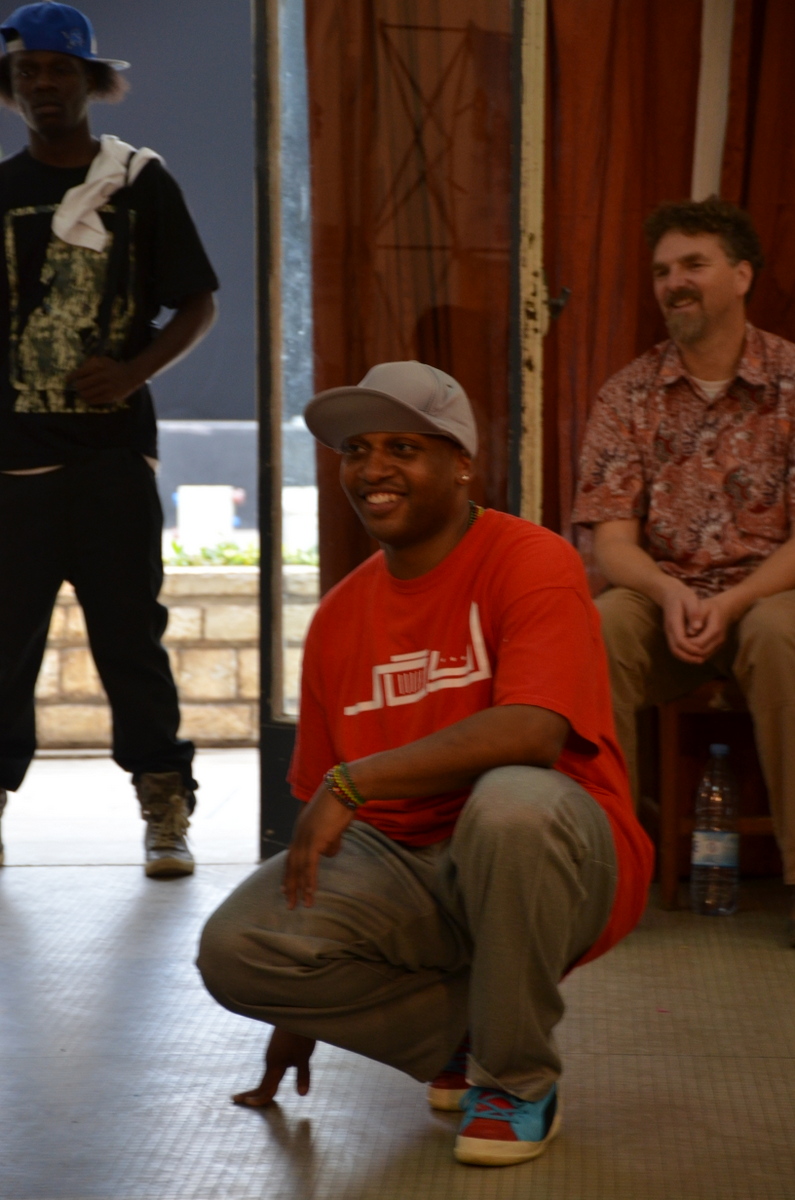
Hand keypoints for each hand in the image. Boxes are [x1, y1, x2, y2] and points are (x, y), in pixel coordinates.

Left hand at [66, 356, 140, 406]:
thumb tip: (77, 372)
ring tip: (82, 393)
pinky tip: (88, 399)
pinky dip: (89, 400)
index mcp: (100, 367)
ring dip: (82, 394)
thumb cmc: (114, 367)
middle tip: (78, 387)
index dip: (72, 377)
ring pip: (87, 394)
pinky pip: (95, 401)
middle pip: (82, 385)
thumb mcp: (103, 360)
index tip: (66, 380)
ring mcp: (108, 388)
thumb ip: (91, 363)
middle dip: (77, 387)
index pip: (81, 372)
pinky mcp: (111, 397)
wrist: (132, 375)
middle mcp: (104, 377)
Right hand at [232, 1028, 315, 1106]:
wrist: (295, 1012)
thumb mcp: (304, 1056)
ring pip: (266, 1075)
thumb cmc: (300, 1034)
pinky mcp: (276, 1048)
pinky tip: (269, 1079)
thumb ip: (302, 1075)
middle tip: (234, 1099)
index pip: (266, 1088)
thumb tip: (302, 1095)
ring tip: (249, 1095)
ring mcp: (272, 1053)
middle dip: (250, 1093)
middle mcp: (270, 1060)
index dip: (258, 1099)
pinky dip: (266, 1078)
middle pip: (261, 1082)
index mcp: (275, 1065)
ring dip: (259, 1086)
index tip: (246, 1104)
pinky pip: (269, 1067)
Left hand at [282, 784, 353, 908]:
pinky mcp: (315, 840)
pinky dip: (309, 881)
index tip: (284, 886)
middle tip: (288, 902)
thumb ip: (330, 840)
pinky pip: (310, 866)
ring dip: (298, 888)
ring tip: (297, 904)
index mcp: (302, 829)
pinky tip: (310, 893)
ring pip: (298, 869)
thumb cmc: (342, 803)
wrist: (344, 789)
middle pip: (291, 864)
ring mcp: (306, 838)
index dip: (289, 871)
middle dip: (289, 884)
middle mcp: (300, 834)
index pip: (292, 855)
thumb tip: (330, 853)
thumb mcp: (333, 825)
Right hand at [660, 583, 708, 662]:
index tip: (702, 651)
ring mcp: (668, 632)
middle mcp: (669, 629)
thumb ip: (694, 613)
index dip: (691, 648)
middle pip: (675, 649)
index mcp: (674, 622)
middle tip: (701, 660)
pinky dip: (684, 653)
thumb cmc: (682, 595)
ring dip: (686, 657)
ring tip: (699, 659)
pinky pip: (675, 647)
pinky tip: (695, 654)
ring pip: (674, 650)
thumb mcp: (690, 599)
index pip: (680, 640)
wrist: (669, 593)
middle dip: (688, 657)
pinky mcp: (671, 633)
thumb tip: (698, 628)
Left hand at [683, 592, 739, 658]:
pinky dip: (696, 654)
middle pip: (700, 652)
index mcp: (715, 629)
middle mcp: (719, 639)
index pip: (698, 643)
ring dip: (691, 653)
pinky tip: (687, 646)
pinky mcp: (717, 648)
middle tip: (677, 643)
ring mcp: (719, 645)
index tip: (677, 638)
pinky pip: (705, 655)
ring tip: (681, 645)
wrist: (724, 610)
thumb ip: (695, 618)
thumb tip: (689, 632)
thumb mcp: (702, 607)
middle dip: (688, 650)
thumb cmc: (709, 607)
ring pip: (703, 656)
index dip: (686, 643)